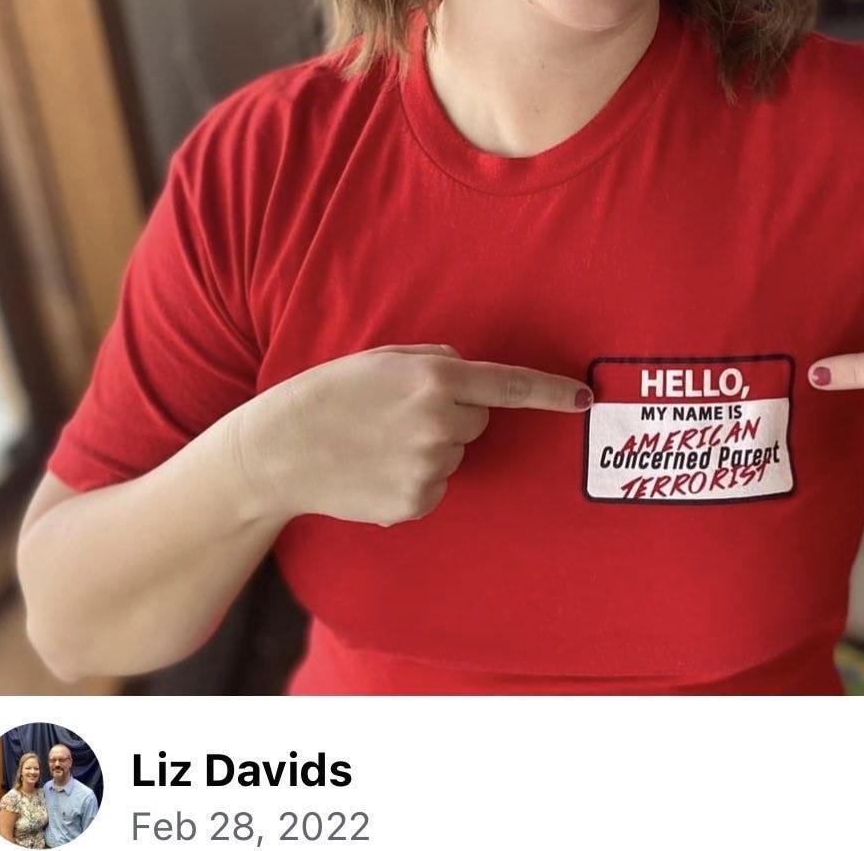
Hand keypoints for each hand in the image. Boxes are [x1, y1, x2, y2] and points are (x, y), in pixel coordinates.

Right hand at [236, 344, 591, 524]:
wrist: (278, 452)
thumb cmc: (330, 394)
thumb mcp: (383, 359)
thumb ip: (436, 361)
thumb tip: (471, 378)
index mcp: (435, 379)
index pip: (508, 386)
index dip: (551, 392)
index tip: (584, 399)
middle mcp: (440, 424)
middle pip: (477, 420)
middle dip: (451, 415)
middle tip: (398, 414)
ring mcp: (430, 469)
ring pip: (455, 454)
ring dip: (430, 447)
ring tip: (378, 443)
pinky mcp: (416, 504)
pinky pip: (437, 485)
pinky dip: (414, 478)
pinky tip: (376, 469)